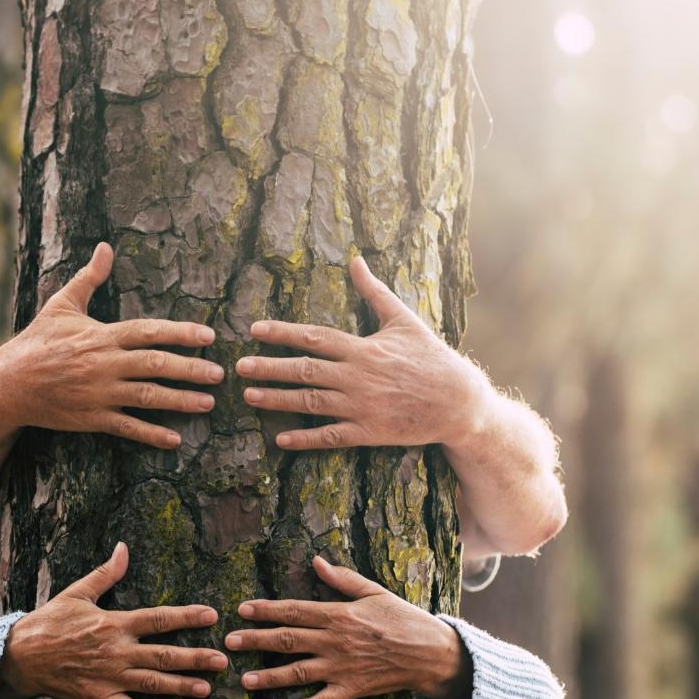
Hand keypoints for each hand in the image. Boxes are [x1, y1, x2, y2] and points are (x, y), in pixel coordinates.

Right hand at [0, 242, 222, 448]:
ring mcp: (99, 394)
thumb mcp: (62, 304)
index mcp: (101, 336)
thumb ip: (90, 278)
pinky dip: (151, 434)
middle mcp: (104, 364)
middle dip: (190, 369)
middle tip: (219, 373)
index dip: (180, 333)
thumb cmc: (37, 341)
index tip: (208, 336)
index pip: (148, 331)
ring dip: (180, 401)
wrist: (8, 383)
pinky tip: (175, 439)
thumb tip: (105, 247)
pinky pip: (127, 428)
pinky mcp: (91, 418)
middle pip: (155, 365)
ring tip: (207, 403)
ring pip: (147, 397)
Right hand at [0, 542, 227, 698]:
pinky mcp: (98, 697)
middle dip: (196, 658)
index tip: (212, 615)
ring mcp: (108, 677)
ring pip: (152, 684)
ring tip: (207, 689)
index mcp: (114, 623)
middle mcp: (116, 651)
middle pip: (164, 655)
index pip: (158, 618)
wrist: (20, 656)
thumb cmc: (50, 622)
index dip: (187, 616)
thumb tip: (123, 548)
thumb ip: (105, 573)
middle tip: (223, 660)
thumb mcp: (77, 593)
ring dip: (182, 686)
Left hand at [226, 556, 469, 698]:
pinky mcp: (351, 690)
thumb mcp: (374, 592)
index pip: (294, 610)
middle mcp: (335, 642)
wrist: (431, 653)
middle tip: (228, 643)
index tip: (242, 610)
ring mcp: (342, 668)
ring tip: (244, 681)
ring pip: (298, 673)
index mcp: (339, 615)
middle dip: (255, 641)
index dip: (266, 610)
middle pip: (287, 640)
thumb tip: (316, 562)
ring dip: (269, 677)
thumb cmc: (403, 618)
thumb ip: (342, 580)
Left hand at [236, 255, 492, 450]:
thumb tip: (356, 259)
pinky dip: (305, 438)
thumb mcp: (404, 319)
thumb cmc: (431, 357)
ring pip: (311, 402)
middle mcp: (358, 377)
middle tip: (239, 366)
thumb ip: (374, 291)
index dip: (282, 332)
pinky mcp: (369, 433)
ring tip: (249, 396)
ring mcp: (362, 407)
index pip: (314, 337)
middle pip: (304, 371)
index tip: (255, 329)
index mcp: (363, 348)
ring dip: (278, 400)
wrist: (460, 401)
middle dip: (269, 368)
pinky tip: (281, 439)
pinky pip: (331, 436)